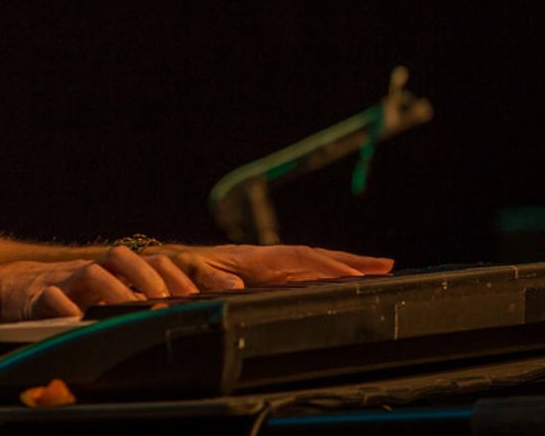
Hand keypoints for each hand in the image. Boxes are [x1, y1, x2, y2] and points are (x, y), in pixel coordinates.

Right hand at [0, 246, 201, 321]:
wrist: (9, 289)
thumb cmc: (67, 296)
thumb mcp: (103, 296)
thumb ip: (137, 301)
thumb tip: (182, 315)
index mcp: (112, 270)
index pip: (151, 261)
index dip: (178, 276)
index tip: (199, 296)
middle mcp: (92, 270)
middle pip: (123, 258)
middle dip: (150, 279)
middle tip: (168, 303)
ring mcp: (64, 280)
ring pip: (93, 274)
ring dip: (117, 291)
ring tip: (134, 311)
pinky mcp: (37, 298)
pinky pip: (52, 298)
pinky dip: (68, 309)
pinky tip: (82, 322)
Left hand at [151, 244, 393, 290]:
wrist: (158, 263)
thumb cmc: (172, 269)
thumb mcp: (187, 273)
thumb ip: (209, 278)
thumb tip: (235, 287)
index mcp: (251, 257)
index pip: (300, 259)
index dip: (332, 265)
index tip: (363, 270)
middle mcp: (262, 258)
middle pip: (313, 258)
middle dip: (349, 262)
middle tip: (386, 267)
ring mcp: (262, 265)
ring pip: (307, 266)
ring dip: (340, 268)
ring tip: (375, 272)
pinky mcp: (257, 274)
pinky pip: (294, 275)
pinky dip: (319, 277)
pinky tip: (334, 284)